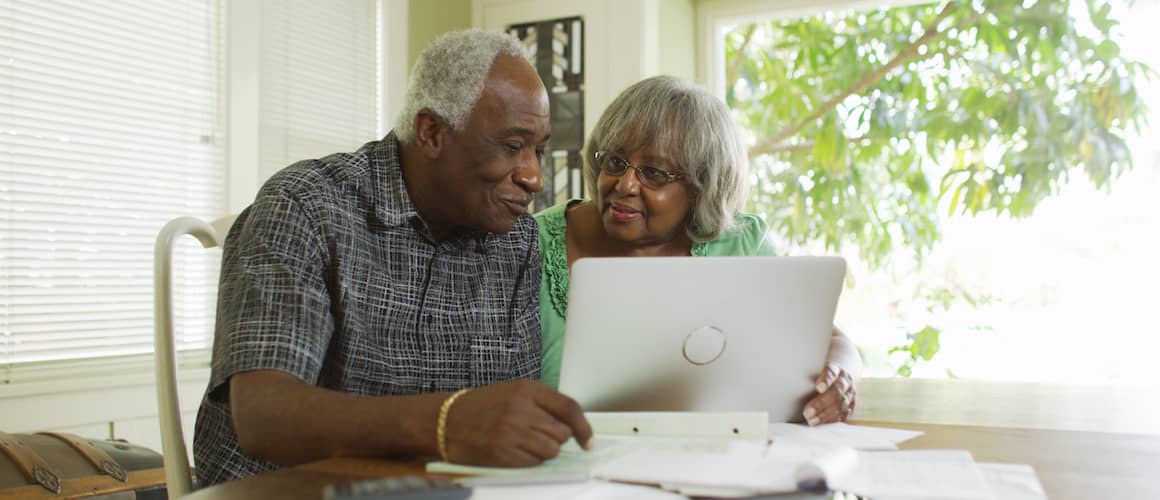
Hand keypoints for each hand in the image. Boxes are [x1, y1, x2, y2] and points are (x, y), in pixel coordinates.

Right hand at [442, 379, 592, 466]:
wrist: (445, 420)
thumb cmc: (481, 406)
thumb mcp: (513, 392)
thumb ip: (541, 403)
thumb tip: (572, 424)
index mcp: (527, 389)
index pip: (569, 408)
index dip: (583, 428)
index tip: (588, 441)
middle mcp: (521, 408)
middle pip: (562, 433)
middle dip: (555, 438)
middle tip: (537, 436)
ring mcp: (511, 431)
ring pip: (551, 450)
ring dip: (543, 451)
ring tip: (524, 444)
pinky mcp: (503, 452)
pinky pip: (533, 463)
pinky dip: (529, 461)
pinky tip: (514, 452)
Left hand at [802, 363, 856, 425]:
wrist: (841, 377)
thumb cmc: (822, 374)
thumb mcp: (816, 369)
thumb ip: (808, 376)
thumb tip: (791, 383)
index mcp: (836, 369)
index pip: (832, 372)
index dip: (826, 380)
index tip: (818, 388)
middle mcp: (846, 381)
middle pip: (836, 392)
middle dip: (821, 403)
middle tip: (807, 412)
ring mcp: (850, 394)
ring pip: (841, 405)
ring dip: (825, 414)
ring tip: (811, 420)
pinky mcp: (851, 406)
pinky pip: (843, 414)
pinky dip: (831, 419)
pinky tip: (820, 423)